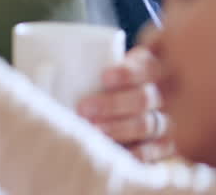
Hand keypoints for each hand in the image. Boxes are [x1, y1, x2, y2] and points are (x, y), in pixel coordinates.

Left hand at [76, 46, 173, 160]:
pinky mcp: (166, 144)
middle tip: (83, 109)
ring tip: (93, 131)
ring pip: (148, 124)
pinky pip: (157, 150)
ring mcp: (167, 118)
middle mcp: (163, 91)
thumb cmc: (98, 78)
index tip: (104, 78)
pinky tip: (114, 153)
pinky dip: (136, 153)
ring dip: (120, 129)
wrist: (123, 107)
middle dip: (114, 104)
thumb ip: (85, 62)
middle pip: (146, 98)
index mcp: (148, 65)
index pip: (146, 66)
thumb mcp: (97, 63)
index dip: (128, 73)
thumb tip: (48, 65)